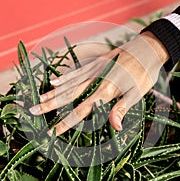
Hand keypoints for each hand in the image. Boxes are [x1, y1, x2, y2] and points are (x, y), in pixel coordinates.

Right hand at [29, 31, 168, 135]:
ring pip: (68, 84)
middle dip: (50, 106)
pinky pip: (75, 72)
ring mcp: (93, 70)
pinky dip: (64, 77)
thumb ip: (122, 109)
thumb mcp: (137, 93)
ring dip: (52, 93)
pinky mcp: (95, 63)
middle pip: (68, 96)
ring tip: (38, 100)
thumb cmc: (143, 74)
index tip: (51, 131)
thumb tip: (114, 127)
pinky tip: (53, 82)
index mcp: (105, 91)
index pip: (80, 111)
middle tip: (32, 111)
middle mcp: (94, 80)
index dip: (65, 122)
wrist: (146, 49)